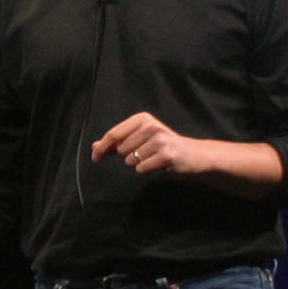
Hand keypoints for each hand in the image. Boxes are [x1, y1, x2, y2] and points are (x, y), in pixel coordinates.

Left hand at [90, 111, 207, 176]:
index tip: (95, 157)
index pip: (113, 134)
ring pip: (130, 160)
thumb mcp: (140, 139)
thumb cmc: (162, 146)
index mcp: (142, 118)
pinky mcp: (167, 155)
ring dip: (137, 163)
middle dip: (126, 155)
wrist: (192, 154)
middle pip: (121, 149)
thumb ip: (117, 142)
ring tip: (152, 157)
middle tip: (142, 153)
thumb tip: (95, 147)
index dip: (102, 147)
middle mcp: (151, 126)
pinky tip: (157, 163)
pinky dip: (145, 169)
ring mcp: (160, 140)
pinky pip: (141, 168)